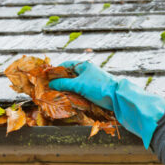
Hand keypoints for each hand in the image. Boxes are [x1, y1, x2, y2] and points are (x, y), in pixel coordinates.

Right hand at [49, 61, 164, 148]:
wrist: (117, 97)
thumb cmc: (99, 86)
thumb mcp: (79, 84)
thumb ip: (64, 84)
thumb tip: (50, 84)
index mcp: (84, 66)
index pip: (66, 65)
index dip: (56, 71)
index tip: (47, 78)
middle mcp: (86, 72)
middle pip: (69, 75)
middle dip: (60, 82)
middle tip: (50, 88)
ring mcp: (89, 82)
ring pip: (73, 84)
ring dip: (66, 89)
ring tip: (56, 95)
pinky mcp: (92, 91)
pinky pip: (79, 91)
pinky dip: (73, 94)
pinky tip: (67, 99)